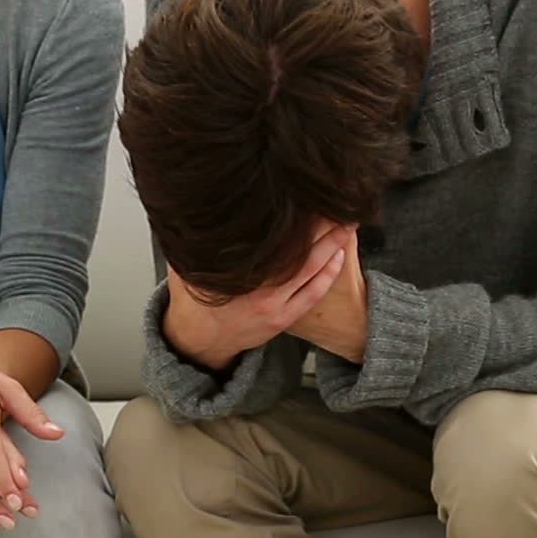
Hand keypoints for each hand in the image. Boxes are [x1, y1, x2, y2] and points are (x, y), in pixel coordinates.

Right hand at [163, 223, 352, 370]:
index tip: (308, 198)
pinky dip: (328, 274)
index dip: (297, 219)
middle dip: (322, 227)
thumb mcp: (189, 264)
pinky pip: (313, 293)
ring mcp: (275, 305)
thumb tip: (197, 207)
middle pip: (301, 251)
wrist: (201, 338)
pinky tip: (339, 256)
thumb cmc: (195, 297)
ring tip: (347, 224)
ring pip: (311, 271)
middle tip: (338, 204)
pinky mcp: (284, 317)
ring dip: (332, 246)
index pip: (277, 240)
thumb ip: (198, 241)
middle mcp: (261, 290)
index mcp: (240, 274)